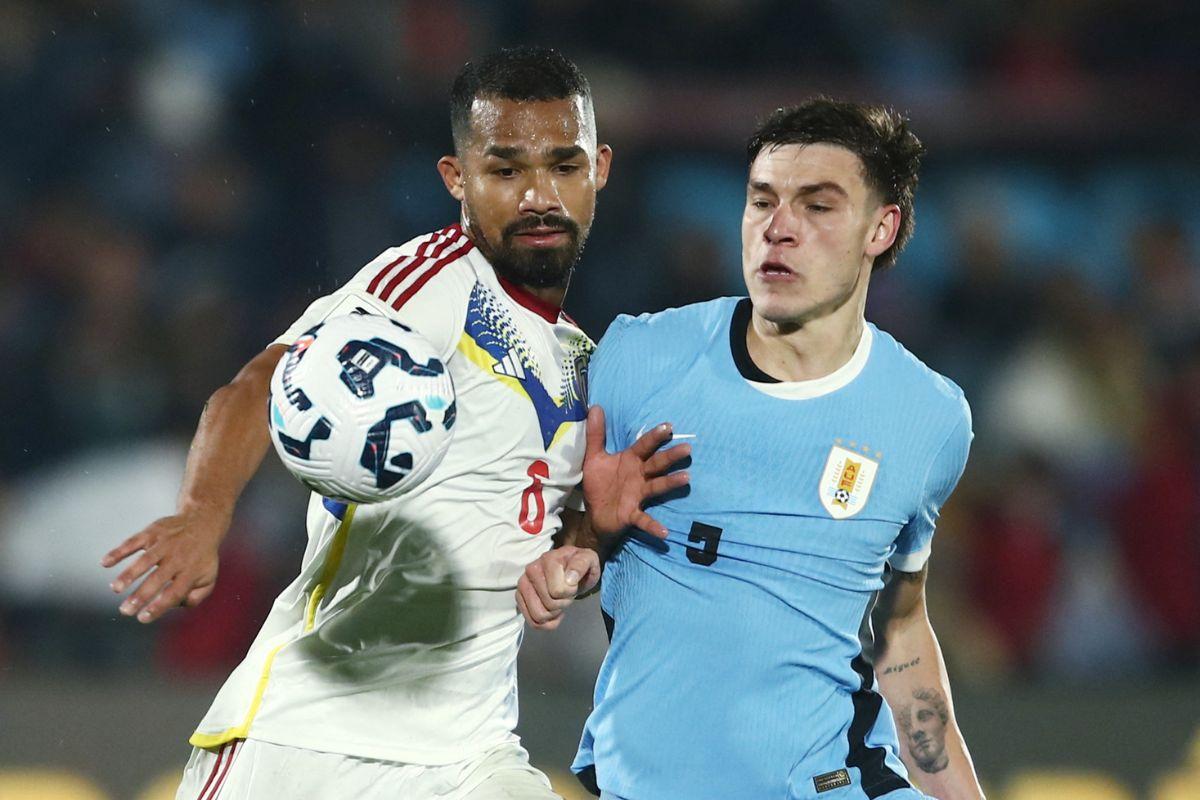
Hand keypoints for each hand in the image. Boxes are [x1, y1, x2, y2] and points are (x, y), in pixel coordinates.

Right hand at [99, 506, 224, 622]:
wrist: (202, 521)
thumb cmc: (200, 557)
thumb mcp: (207, 577)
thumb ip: (195, 596)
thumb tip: (174, 606)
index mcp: (191, 571)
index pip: (174, 592)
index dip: (158, 606)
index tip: (142, 618)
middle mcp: (178, 557)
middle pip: (157, 578)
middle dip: (140, 596)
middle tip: (125, 611)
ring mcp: (165, 543)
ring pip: (145, 560)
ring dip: (129, 574)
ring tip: (115, 589)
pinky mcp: (153, 532)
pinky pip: (134, 541)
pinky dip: (119, 551)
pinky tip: (105, 562)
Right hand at [516, 546, 600, 629]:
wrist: (569, 569)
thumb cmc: (579, 565)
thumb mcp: (588, 559)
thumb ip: (581, 565)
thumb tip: (569, 579)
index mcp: (548, 559)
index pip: (557, 591)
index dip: (570, 592)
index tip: (573, 584)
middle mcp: (531, 570)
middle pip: (549, 604)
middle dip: (563, 603)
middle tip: (567, 594)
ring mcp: (523, 584)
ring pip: (539, 615)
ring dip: (554, 613)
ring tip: (559, 601)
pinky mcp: (520, 597)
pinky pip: (533, 622)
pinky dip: (547, 623)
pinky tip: (553, 613)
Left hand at [583, 405, 690, 538]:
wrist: (594, 513)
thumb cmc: (599, 483)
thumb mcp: (594, 457)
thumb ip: (596, 434)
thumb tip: (596, 407)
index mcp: (631, 460)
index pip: (644, 445)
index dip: (655, 436)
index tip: (668, 426)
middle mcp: (639, 476)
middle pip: (657, 464)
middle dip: (671, 457)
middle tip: (687, 449)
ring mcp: (638, 495)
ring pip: (657, 487)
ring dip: (671, 483)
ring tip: (686, 478)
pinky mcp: (632, 513)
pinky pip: (644, 520)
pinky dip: (654, 526)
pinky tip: (665, 532)